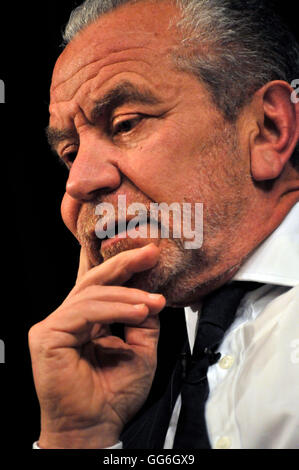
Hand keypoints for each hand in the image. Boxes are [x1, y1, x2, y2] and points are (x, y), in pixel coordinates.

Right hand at [28, 243, 165, 448]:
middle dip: (124, 264)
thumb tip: (153, 296)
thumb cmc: (113, 395)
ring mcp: (54, 325)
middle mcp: (68, 318)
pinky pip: (84, 312)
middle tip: (150, 253)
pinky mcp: (47, 335)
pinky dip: (115, 309)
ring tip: (155, 301)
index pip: (102, 285)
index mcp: (86, 320)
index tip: (150, 254)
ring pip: (92, 295)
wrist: (96, 427)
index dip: (123, 266)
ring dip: (128, 295)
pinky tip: (139, 311)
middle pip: (94, 281)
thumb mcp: (140, 351)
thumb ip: (142, 322)